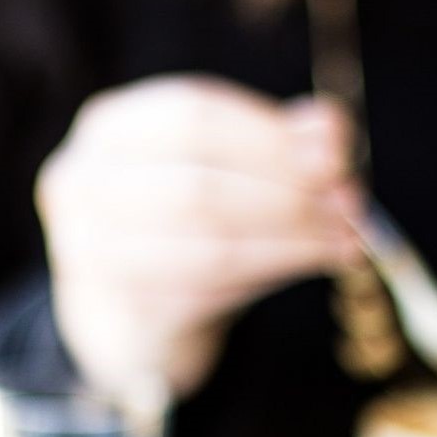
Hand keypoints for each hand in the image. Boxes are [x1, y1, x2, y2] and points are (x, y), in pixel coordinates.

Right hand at [37, 76, 362, 405]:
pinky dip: (270, 276)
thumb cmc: (178, 230)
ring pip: (210, 246)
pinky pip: (208, 296)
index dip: (269, 133)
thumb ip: (271, 144)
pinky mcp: (121, 314)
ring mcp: (93, 255)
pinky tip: (315, 263)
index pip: (191, 115)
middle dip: (288, 192)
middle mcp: (84, 186)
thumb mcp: (221, 173)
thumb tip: (331, 127)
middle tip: (351, 200)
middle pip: (199, 184)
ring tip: (347, 238)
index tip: (338, 149)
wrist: (125, 322)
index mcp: (108, 130)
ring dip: (291, 242)